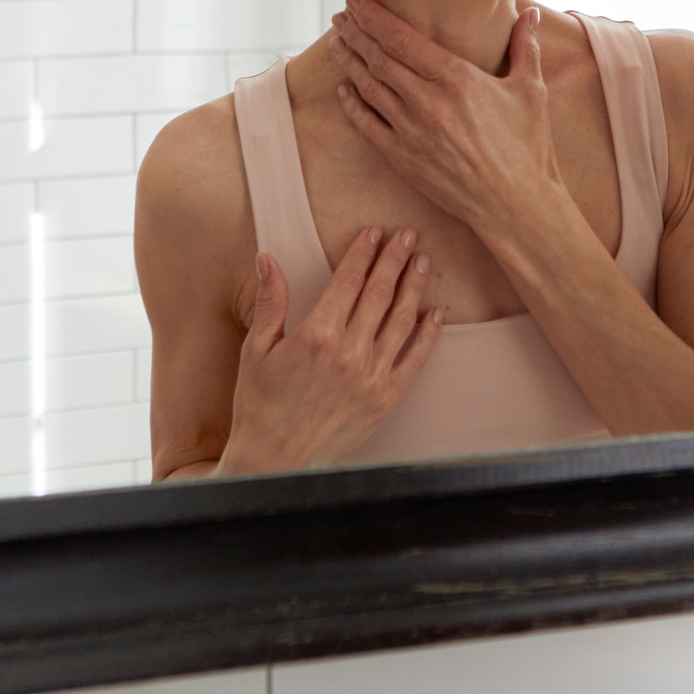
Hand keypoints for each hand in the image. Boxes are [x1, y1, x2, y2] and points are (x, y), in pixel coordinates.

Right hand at [217, 228, 443, 474]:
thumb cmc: (260, 405)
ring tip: (422, 262)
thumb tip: (266, 259)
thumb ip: (271, 302)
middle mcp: (350, 352)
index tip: (375, 232)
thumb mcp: (256, 349)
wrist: (275, 461)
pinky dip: (429, 334)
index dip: (364, 252)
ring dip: (414, 287)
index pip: (349, 281)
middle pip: (380, 293)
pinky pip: (415, 360)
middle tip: (408, 234)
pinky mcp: (385, 399)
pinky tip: (436, 313)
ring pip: (401, 320)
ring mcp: (372, 376)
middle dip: (395, 259)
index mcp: (318, 334)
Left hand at [332, 0, 564, 238]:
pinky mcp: (403, 158)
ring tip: (336, 42)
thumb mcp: (531, 91)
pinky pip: (367, 125)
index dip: (375, 17)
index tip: (358, 1)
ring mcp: (410, 131)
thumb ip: (527, 47)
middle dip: (356, 33)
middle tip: (341, 16)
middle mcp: (427, 101)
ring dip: (349, 62)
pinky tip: (344, 89)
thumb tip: (531, 13)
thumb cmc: (528, 147)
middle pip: (379, 58)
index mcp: (456, 78)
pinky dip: (352, 104)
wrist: (516, 205)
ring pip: (369, 87)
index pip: (402, 38)